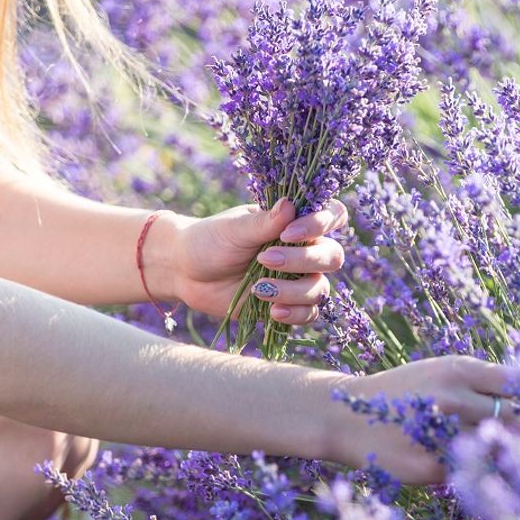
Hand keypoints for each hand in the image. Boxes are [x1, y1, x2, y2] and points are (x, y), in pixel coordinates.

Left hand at [170, 199, 349, 322]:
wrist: (186, 272)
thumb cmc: (210, 241)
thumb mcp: (234, 229)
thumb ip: (264, 222)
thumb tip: (291, 205)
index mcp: (295, 223)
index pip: (332, 216)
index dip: (321, 224)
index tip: (288, 233)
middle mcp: (304, 250)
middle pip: (332, 256)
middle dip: (304, 260)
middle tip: (266, 260)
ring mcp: (298, 279)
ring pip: (319, 288)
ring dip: (293, 290)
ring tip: (259, 289)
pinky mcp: (289, 304)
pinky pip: (309, 313)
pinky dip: (295, 313)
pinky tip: (273, 311)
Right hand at [322, 357, 519, 483]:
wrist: (346, 417)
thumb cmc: (404, 393)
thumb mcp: (440, 372)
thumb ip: (482, 384)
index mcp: (460, 370)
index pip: (518, 384)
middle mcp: (453, 398)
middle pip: (514, 419)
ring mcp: (442, 433)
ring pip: (497, 449)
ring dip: (505, 455)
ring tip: (505, 458)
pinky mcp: (432, 465)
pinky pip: (471, 471)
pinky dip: (478, 472)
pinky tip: (473, 469)